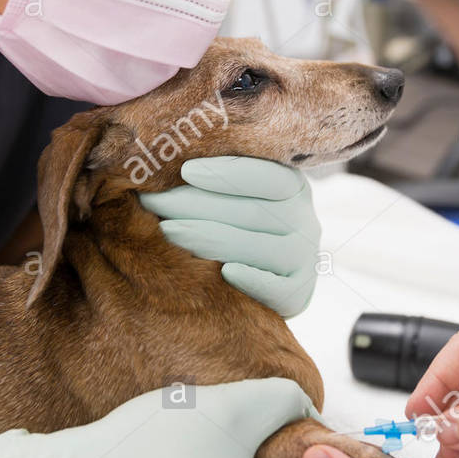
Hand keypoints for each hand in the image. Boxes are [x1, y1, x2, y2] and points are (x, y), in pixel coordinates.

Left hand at [139, 157, 320, 317]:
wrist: (269, 279)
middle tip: (153, 201)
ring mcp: (304, 258)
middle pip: (251, 211)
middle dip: (196, 205)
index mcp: (293, 187)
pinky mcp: (298, 293)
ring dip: (210, 238)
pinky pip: (277, 287)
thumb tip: (161, 165)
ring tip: (167, 231)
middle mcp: (305, 220)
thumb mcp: (240, 196)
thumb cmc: (239, 225)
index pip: (266, 175)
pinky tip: (224, 272)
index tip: (185, 170)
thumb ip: (216, 179)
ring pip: (257, 246)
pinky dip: (253, 279)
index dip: (226, 173)